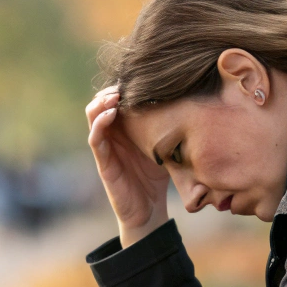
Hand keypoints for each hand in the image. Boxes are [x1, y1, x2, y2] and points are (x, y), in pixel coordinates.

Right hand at [86, 87, 169, 245]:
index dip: (121, 85)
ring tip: (115, 95)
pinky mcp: (103, 162)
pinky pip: (95, 139)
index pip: (116, 99)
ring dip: (101, 102)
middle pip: (101, 102)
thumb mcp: (165, 146)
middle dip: (111, 89)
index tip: (136, 76)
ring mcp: (105, 147)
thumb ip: (170, 126)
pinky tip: (111, 113)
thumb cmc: (157, 177)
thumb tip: (193, 101)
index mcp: (125, 128)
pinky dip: (100, 123)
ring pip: (93, 116)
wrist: (149, 210)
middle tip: (125, 83)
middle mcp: (112, 134)